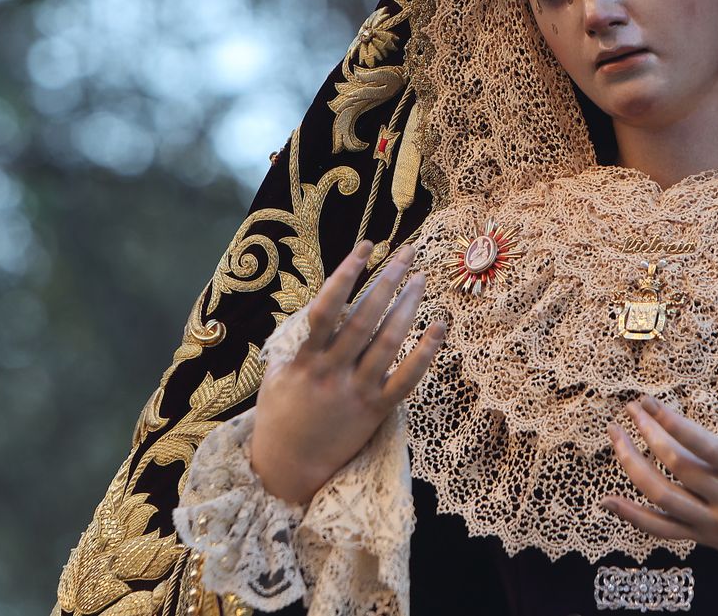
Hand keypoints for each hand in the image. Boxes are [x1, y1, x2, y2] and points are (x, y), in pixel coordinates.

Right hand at [248, 241, 443, 504]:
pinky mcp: (375, 412)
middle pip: (365, 318)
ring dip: (407, 307)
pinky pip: (406, 380)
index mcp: (306, 359)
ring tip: (421, 278)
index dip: (347, 273)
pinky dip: (425, 353)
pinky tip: (439, 327)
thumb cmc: (280, 415)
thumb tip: (322, 305)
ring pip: (388, 342)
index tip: (365, 247)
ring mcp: (356, 392)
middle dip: (387, 281)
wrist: (288, 469)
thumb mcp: (277, 373)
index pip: (327, 307)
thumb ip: (299, 341)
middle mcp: (333, 373)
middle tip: (407, 253)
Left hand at [601, 395, 717, 593]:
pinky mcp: (710, 541)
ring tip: (614, 436)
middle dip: (647, 434)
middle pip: (676, 467)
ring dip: (632, 466)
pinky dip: (633, 516)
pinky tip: (607, 500)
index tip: (649, 402)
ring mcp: (716, 525)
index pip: (704, 447)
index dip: (672, 423)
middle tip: (630, 408)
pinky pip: (665, 531)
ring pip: (663, 498)